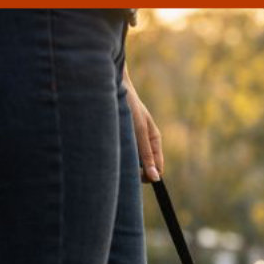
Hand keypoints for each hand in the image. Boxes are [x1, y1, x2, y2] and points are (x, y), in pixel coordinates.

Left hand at [123, 66, 162, 182]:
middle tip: (120, 163)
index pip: (156, 168)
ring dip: (123, 159)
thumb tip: (156, 178)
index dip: (147, 176)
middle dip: (134, 170)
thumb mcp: (139, 131)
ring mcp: (133, 138)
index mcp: (154, 139)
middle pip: (144, 167)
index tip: (134, 178)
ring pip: (131, 160)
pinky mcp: (120, 135)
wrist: (112, 85)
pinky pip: (121, 152)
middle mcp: (145, 140)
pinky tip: (107, 142)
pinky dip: (115, 152)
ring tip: (112, 147)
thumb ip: (147, 155)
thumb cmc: (128, 105)